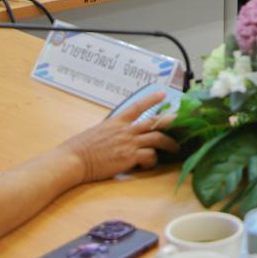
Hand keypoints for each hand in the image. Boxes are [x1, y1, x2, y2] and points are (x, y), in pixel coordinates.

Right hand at [58, 92, 179, 182]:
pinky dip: (152, 161)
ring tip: (176, 148)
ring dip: (169, 144)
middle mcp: (125, 130)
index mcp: (116, 122)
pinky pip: (150, 156)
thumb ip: (110, 131)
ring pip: (158, 139)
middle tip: (183, 120)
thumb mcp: (96, 132)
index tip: (163, 93)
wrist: (73, 160)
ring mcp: (129, 143)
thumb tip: (116, 135)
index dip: (151, 99)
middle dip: (171, 121)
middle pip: (155, 121)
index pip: (137, 106)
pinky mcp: (129, 157)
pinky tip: (148, 165)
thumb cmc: (79, 149)